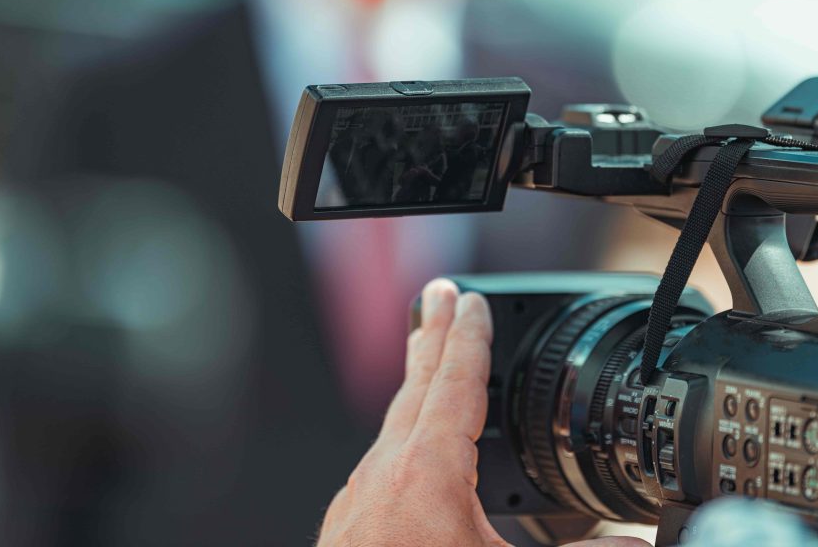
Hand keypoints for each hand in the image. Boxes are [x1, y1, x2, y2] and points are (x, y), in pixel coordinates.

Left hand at [316, 279, 649, 546]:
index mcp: (426, 475)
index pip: (454, 383)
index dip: (469, 337)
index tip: (469, 300)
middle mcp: (382, 479)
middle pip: (414, 387)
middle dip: (431, 336)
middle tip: (438, 295)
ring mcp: (358, 505)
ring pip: (392, 426)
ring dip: (415, 385)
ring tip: (427, 357)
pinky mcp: (348, 533)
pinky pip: (380, 463)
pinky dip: (402, 435)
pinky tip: (409, 452)